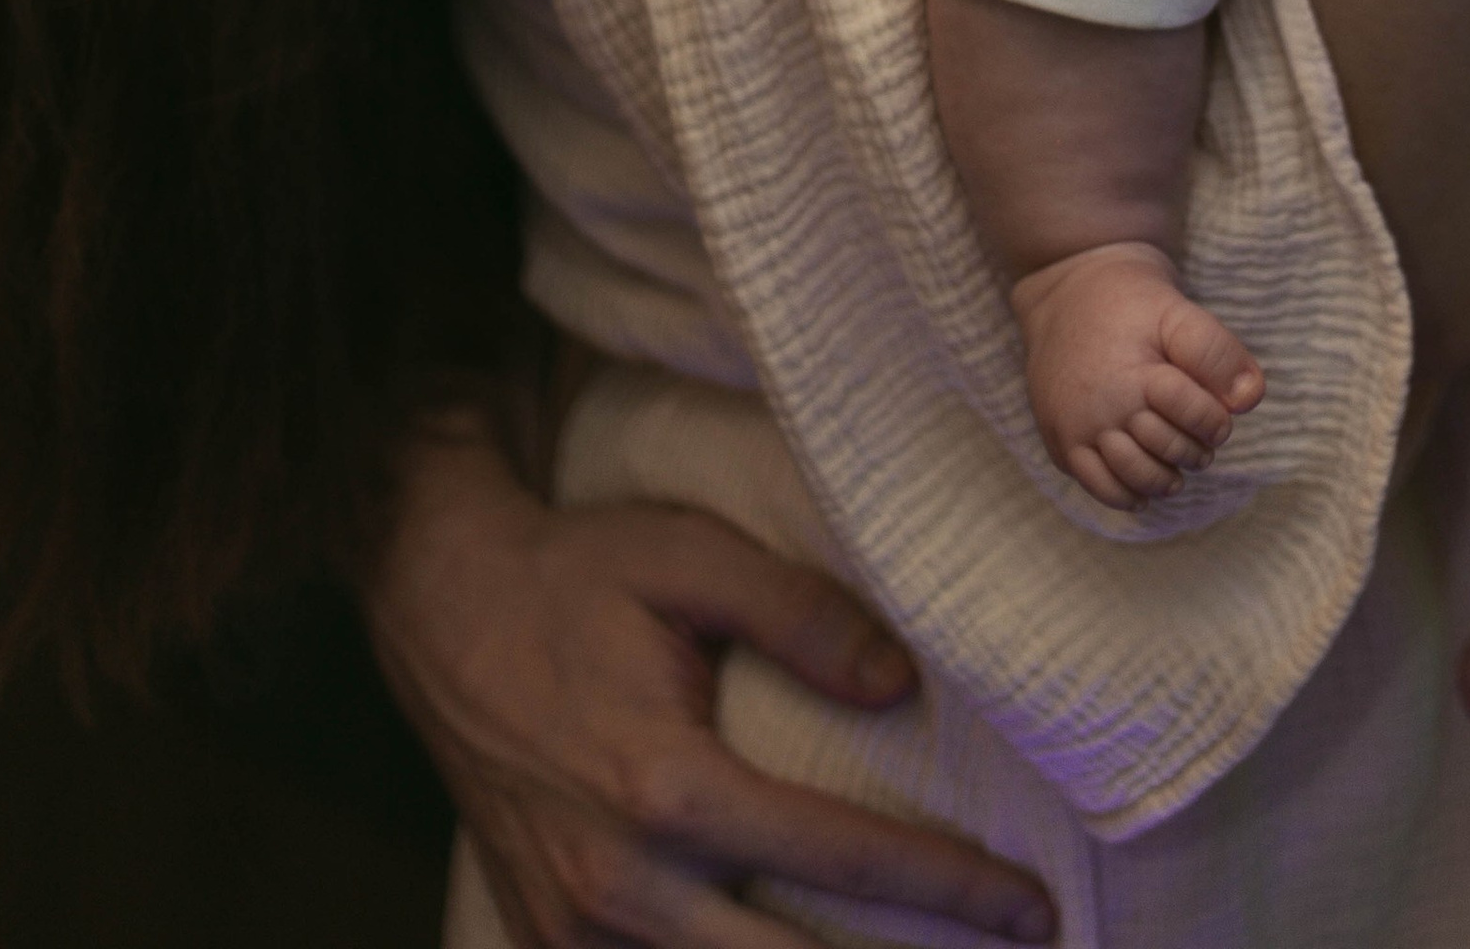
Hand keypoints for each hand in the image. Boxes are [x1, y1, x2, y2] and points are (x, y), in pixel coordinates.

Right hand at [365, 417, 1054, 946]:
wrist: (440, 608)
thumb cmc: (577, 575)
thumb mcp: (689, 558)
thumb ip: (801, 613)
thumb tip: (900, 687)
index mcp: (668, 786)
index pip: (840, 857)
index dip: (948, 889)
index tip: (1030, 909)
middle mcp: (620, 885)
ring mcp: (574, 931)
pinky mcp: (543, 943)